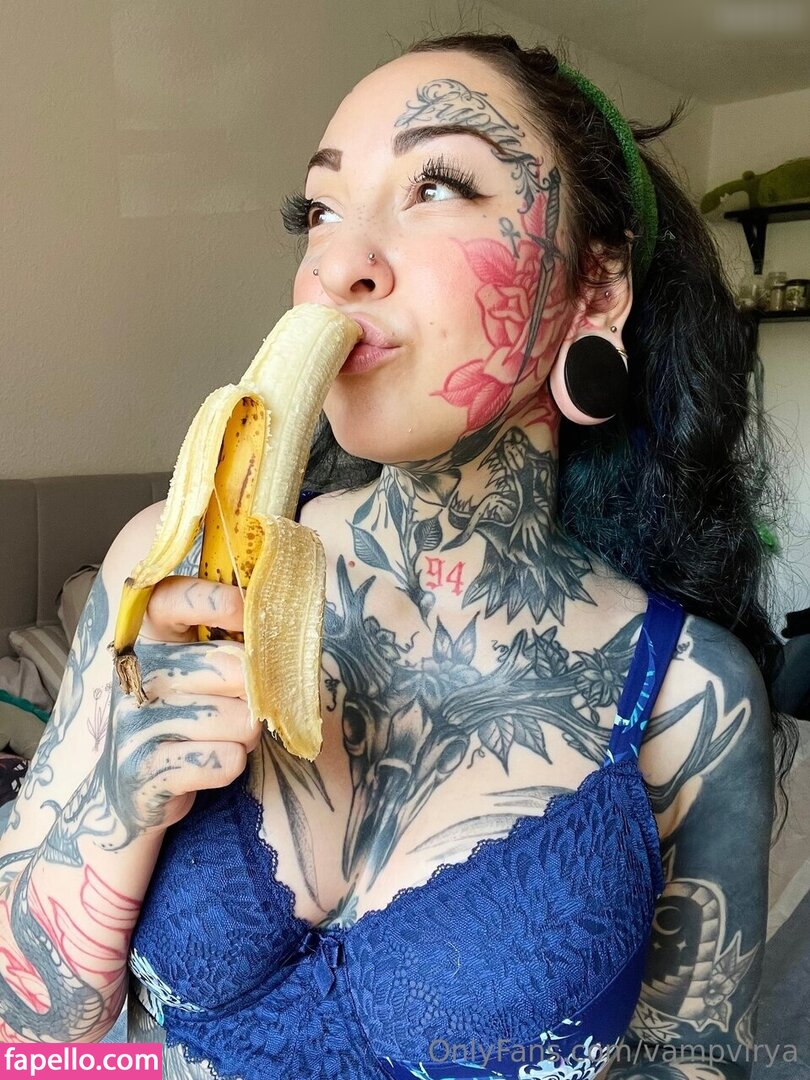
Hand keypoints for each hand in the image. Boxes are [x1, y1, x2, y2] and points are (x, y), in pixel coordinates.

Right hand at [104, 576, 259, 838]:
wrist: (137, 790)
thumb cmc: (186, 718)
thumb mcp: (201, 673)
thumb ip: (230, 647)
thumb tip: (281, 632)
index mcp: (149, 641)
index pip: (170, 601)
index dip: (212, 599)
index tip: (246, 610)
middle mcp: (137, 676)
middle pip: (229, 668)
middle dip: (255, 693)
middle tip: (246, 706)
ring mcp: (134, 724)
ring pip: (234, 719)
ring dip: (246, 734)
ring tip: (229, 738)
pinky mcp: (143, 772)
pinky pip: (222, 761)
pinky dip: (232, 765)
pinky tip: (214, 763)